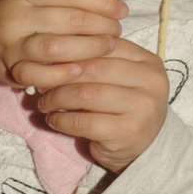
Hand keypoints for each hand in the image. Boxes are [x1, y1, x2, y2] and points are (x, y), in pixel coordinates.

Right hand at [0, 0, 124, 86]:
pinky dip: (64, 73)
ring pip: (56, 47)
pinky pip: (41, 75)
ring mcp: (11, 45)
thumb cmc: (11, 15)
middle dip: (100, 26)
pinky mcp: (10, 69)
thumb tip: (105, 1)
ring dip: (88, 49)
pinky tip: (83, 70)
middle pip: (67, 19)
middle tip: (118, 31)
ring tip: (108, 48)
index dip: (100, 1)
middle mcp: (16, 16)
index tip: (121, 9)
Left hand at [33, 38, 168, 173]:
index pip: (104, 46)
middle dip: (61, 75)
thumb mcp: (119, 78)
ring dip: (58, 98)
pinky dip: (63, 121)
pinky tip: (54, 120)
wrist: (146, 147)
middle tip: (41, 82)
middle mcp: (151, 82)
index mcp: (148, 62)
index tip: (49, 60)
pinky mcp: (128, 132)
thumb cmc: (125, 106)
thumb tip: (52, 53)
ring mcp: (142, 108)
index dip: (72, 51)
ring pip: (86, 94)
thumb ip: (96, 62)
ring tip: (45, 103)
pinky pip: (85, 122)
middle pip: (93, 68)